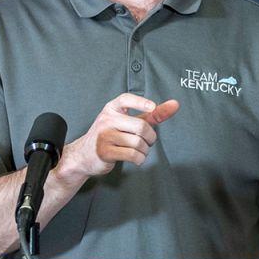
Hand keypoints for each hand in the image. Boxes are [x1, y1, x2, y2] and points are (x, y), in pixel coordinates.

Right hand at [58, 93, 179, 181]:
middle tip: (148, 142)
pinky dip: (139, 159)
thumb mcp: (128, 121)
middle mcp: (106, 120)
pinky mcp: (105, 152)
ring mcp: (104, 136)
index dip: (140, 102)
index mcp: (111, 109)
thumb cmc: (110, 136)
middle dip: (150, 137)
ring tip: (140, 151)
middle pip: (140, 126)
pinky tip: (135, 158)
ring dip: (145, 150)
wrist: (83, 155)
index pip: (126, 99)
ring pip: (138, 143)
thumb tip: (174, 104)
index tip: (152, 107)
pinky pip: (132, 155)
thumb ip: (151, 114)